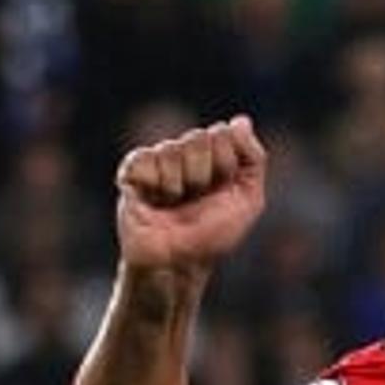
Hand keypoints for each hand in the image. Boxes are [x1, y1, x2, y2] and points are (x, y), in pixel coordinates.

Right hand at [114, 116, 266, 275]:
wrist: (178, 263)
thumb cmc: (213, 235)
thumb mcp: (248, 201)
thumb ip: (253, 158)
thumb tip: (240, 121)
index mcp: (214, 156)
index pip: (223, 133)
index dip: (226, 166)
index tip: (222, 191)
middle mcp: (186, 153)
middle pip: (198, 138)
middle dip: (202, 175)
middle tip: (195, 200)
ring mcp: (158, 160)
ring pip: (172, 149)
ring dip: (178, 185)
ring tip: (173, 205)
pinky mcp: (132, 171)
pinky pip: (146, 158)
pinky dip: (155, 184)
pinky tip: (154, 200)